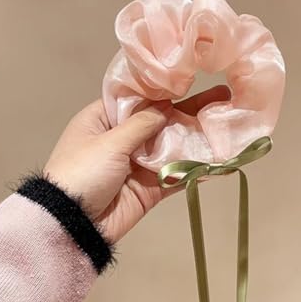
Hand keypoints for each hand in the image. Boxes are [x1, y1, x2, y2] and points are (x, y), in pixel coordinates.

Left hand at [44, 85, 229, 242]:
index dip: (165, 89)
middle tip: (223, 96)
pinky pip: (176, 176)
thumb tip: (166, 106)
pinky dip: (195, 171)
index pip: (139, 98)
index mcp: (104, 120)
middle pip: (162, 121)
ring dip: (198, 139)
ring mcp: (138, 165)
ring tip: (227, 126)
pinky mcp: (150, 189)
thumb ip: (141, 124)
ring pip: (173, 148)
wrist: (73, 224)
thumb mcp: (109, 143)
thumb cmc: (82, 174)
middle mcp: (123, 139)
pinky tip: (219, 161)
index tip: (192, 77)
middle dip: (190, 111)